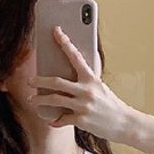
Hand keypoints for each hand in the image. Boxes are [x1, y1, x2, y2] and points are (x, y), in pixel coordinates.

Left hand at [27, 26, 136, 141]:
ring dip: (41, 100)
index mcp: (91, 78)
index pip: (75, 56)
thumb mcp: (101, 86)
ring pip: (55, 100)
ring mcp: (83, 106)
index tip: (55, 31)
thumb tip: (78, 64)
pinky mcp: (81, 120)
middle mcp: (86, 90)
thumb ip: (88, 77)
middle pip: (57, 81)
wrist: (124, 123)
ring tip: (33, 100)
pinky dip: (55, 120)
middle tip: (30, 80)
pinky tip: (51, 120)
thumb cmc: (111, 104)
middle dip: (40, 80)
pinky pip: (62, 119)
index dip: (64, 42)